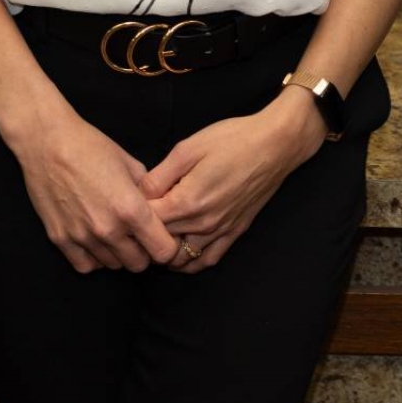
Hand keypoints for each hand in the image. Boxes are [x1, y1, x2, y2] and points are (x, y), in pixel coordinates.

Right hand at [5, 104, 180, 273]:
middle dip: (142, 251)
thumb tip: (158, 210)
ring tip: (112, 231)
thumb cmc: (90, 146)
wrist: (47, 141)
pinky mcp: (60, 239)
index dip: (166, 246)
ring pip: (112, 266)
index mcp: (131, 209)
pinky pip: (85, 266)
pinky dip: (93, 258)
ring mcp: (82, 237)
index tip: (160, 237)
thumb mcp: (130, 163)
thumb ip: (148, 192)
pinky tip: (94, 240)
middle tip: (136, 235)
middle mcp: (108, 229)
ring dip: (117, 253)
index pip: (163, 251)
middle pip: (138, 265)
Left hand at [142, 86, 327, 272]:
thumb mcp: (188, 148)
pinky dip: (190, 262)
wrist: (275, 145)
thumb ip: (159, 175)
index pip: (147, 220)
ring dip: (165, 251)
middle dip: (145, 232)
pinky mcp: (235, 233)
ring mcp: (220, 231)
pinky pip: (207, 260)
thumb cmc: (231, 140)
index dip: (132, 212)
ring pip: (182, 257)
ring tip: (155, 234)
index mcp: (187, 201)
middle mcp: (202, 223)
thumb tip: (138, 194)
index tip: (126, 202)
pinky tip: (180, 252)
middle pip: (161, 240)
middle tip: (136, 219)